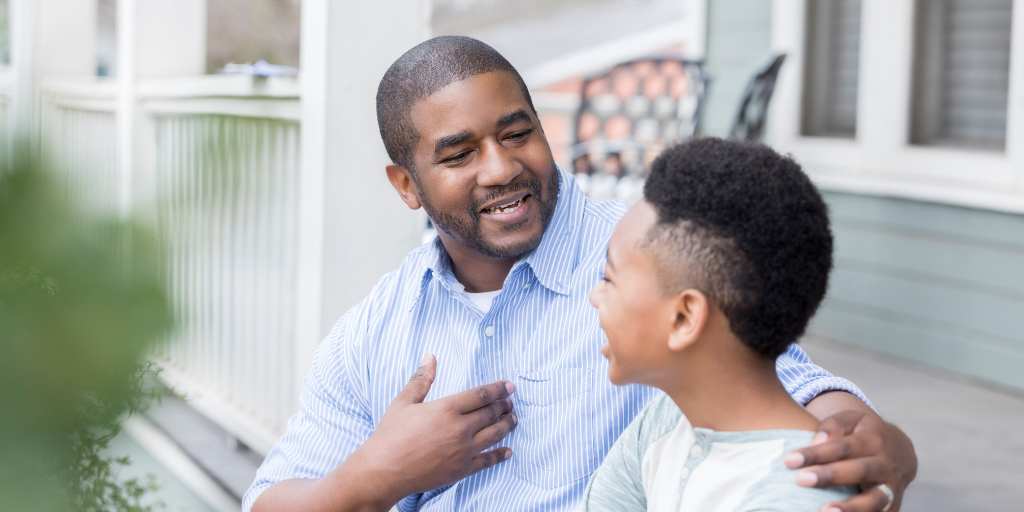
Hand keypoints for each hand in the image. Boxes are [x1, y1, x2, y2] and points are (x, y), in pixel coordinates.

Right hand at [349, 354, 517, 506]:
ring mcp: (463, 451)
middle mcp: (460, 429)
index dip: (498, 389)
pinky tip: (508, 451)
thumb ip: (421, 379)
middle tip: (511, 401)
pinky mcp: (462, 469)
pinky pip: (488, 461)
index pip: (481, 395)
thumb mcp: (403, 402)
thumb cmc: (390, 435)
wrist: (383, 471)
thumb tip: (430, 356)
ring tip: (514, 418)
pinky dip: (500, 455)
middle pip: (491, 413)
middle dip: (504, 405)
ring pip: (495, 435)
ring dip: (507, 425)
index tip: (509, 385)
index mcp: (447, 409)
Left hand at [784, 410, 916, 511]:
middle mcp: (886, 465)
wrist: (901, 453)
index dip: (816, 454)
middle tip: (801, 480)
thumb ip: (833, 426)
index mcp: (874, 440)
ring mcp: (892, 489)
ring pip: (875, 500)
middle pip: (859, 471)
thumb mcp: (852, 420)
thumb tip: (817, 440)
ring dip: (851, 508)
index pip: (843, 446)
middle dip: (830, 476)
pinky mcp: (892, 508)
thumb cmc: (864, 434)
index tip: (790, 460)